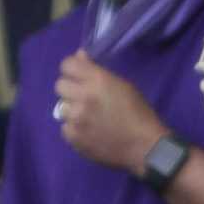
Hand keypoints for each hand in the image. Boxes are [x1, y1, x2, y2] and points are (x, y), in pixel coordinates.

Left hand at [54, 51, 164, 175]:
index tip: (77, 75)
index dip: (71, 69)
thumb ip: (97, 71)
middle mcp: (83, 96)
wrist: (144, 146)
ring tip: (87, 117)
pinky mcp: (73, 137)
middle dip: (70, 89)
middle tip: (83, 97)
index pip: (67, 64)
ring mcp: (76, 118)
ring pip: (61, 107)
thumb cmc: (138, 113)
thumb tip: (79, 56)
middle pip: (59, 85)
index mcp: (98, 80)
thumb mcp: (123, 85)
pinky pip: (65, 127)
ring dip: (72, 110)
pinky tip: (88, 131)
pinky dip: (74, 129)